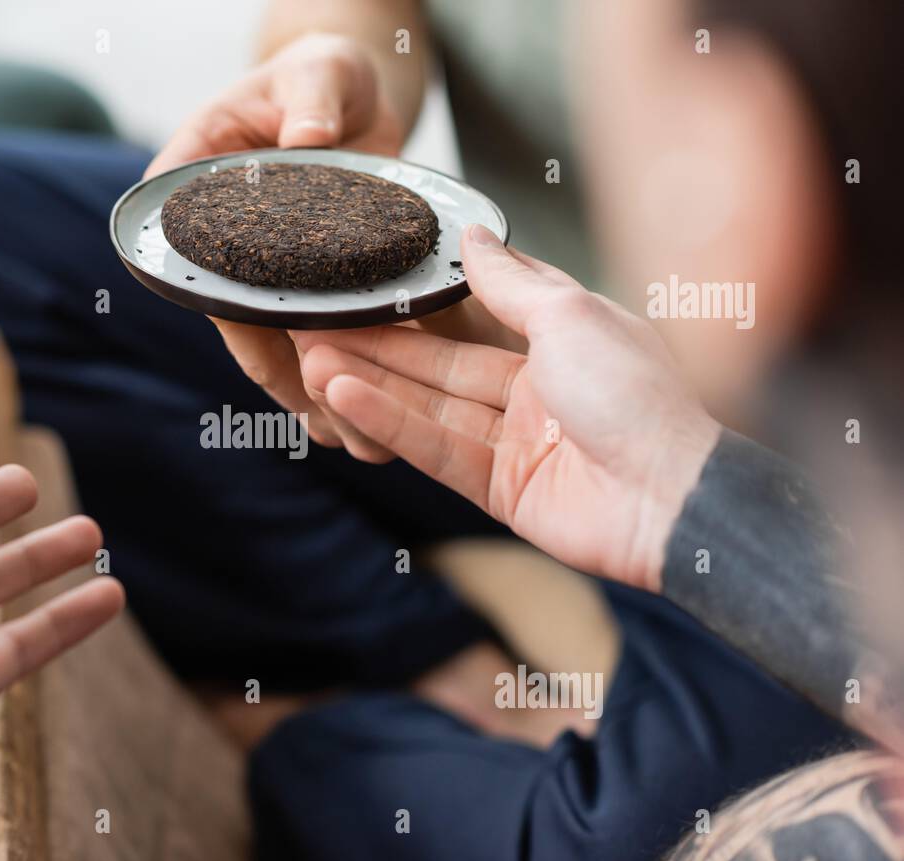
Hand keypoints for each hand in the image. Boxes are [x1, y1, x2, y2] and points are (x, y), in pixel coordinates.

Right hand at [147, 33, 404, 456]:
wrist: (349, 89)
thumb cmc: (318, 72)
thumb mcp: (315, 73)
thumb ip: (309, 100)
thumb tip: (307, 138)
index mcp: (198, 199)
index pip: (213, 272)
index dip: (246, 322)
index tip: (288, 365)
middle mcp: (229, 251)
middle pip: (253, 327)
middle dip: (294, 384)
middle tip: (334, 427)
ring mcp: (272, 275)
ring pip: (291, 347)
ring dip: (325, 396)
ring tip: (365, 443)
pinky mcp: (315, 286)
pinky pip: (329, 337)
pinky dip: (354, 373)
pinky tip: (380, 418)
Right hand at [296, 225, 721, 591]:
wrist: (671, 499)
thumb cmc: (640, 397)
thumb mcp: (571, 316)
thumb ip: (510, 283)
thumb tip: (473, 238)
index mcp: (565, 340)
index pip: (479, 310)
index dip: (426, 299)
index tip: (373, 282)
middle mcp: (538, 389)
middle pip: (441, 362)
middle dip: (380, 343)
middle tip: (317, 324)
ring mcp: (516, 441)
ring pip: (429, 404)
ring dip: (371, 381)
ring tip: (311, 357)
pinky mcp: (499, 488)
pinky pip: (435, 447)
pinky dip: (390, 421)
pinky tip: (345, 394)